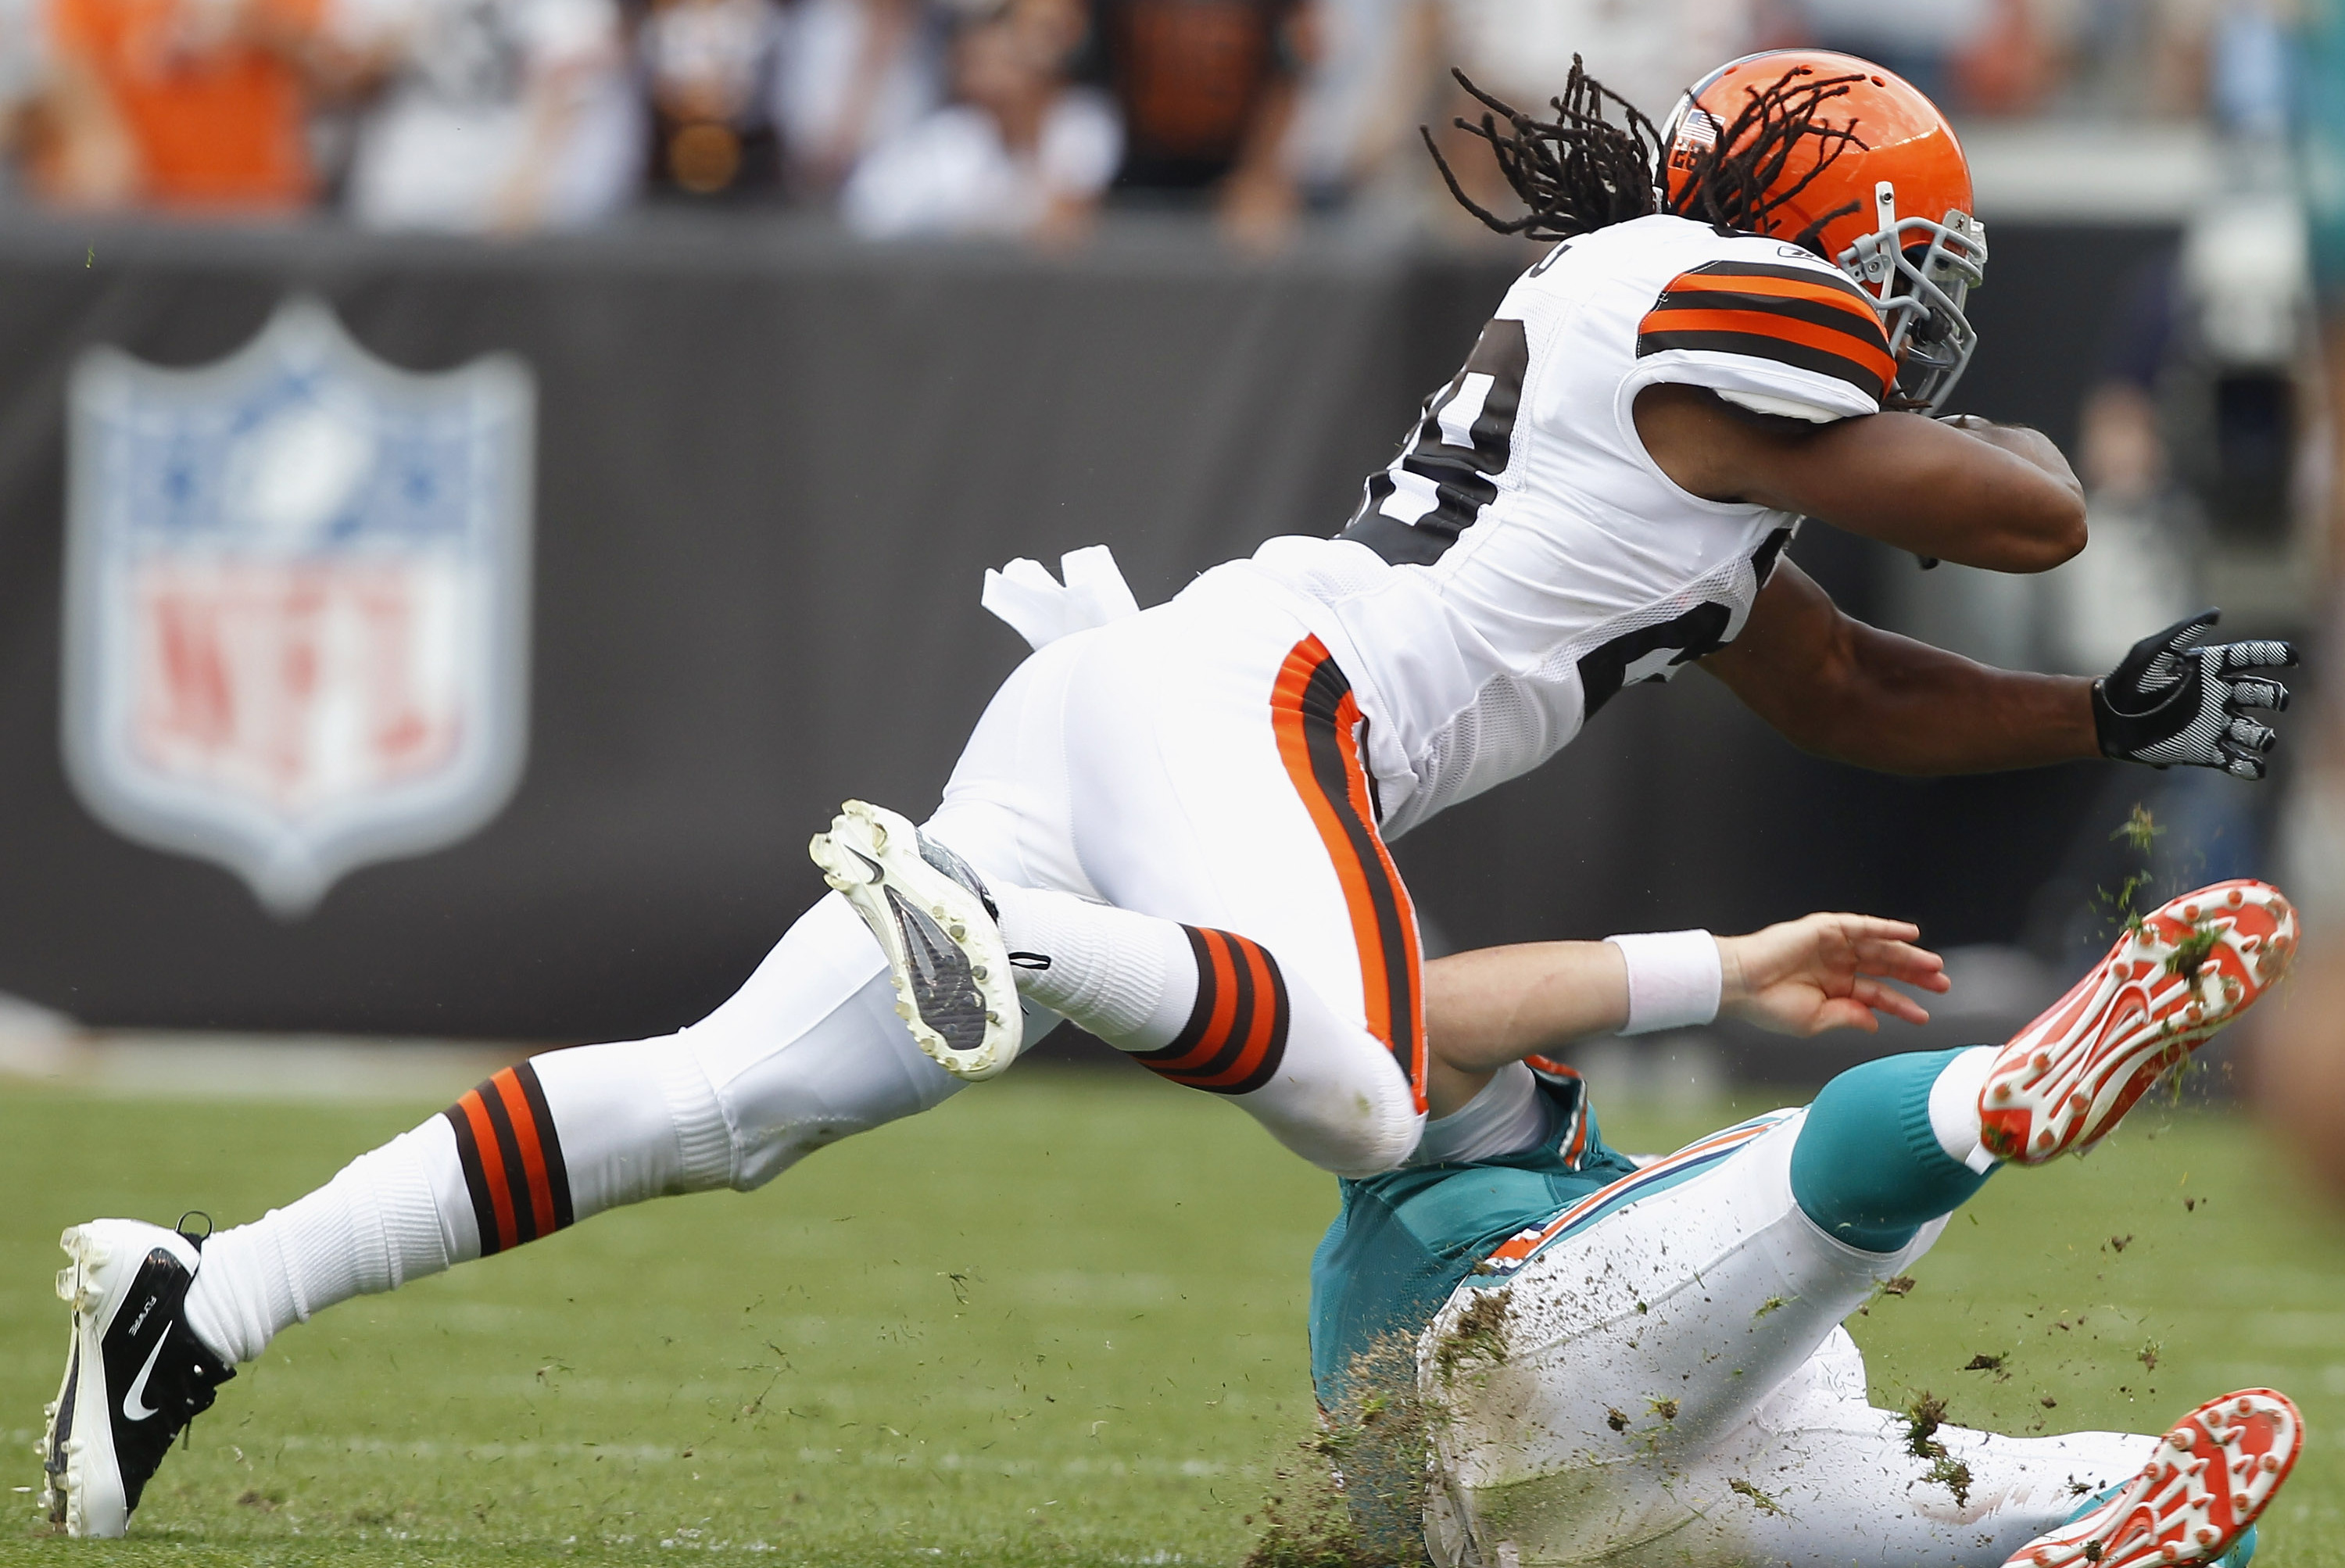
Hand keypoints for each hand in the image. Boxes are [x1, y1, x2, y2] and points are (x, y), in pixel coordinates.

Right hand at [1718, 914, 1947, 1035]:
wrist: (1741, 984)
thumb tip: (1874, 1021)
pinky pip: (1863, 926)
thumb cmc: (1769, 1006)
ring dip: (1907, 954)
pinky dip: (1886, 928)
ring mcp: (1832, 946)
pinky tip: (1910, 933)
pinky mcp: (1825, 928)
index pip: (1876, 995)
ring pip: (1879, 947)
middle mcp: (1836, 965)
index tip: (1923, 1016)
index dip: (1901, 1006)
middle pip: (1885, 968)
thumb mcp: (1814, 1021)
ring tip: (1934, 966)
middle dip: (1914, 976)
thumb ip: (1847, 1017)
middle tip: (1943, 984)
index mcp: (1833, 989)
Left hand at [2093, 610, 2295, 779]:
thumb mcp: (2151, 653)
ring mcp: (2215, 724)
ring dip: (2262, 735)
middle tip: (2272, 698)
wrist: (2107, 720)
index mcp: (2211, 668)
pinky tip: (2252, 766)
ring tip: (2254, 736)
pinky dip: (2251, 766)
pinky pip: (2238, 762)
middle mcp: (2220, 696)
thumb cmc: (2126, 682)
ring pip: (2256, 731)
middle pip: (2262, 694)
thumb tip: (2217, 613)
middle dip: (2273, 696)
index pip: (2251, 658)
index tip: (2292, 657)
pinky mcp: (2205, 751)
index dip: (2274, 655)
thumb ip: (2183, 633)